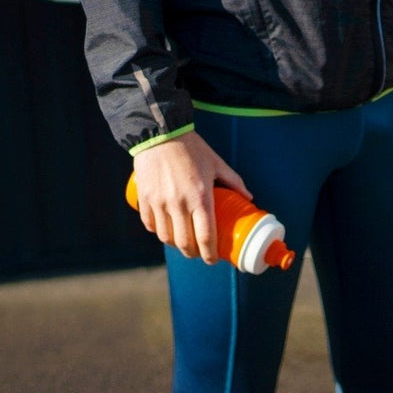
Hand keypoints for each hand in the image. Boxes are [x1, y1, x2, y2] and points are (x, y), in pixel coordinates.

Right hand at [131, 133, 250, 263]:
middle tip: (198, 254)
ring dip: (175, 245)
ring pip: (166, 237)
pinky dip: (157, 232)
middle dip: (193, 253)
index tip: (212, 260)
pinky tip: (164, 231)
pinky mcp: (144, 197)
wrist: (159, 132)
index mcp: (201, 198)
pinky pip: (149, 223)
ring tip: (182, 244)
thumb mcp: (216, 163)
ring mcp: (159, 202)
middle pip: (185, 242)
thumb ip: (234, 182)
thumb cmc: (191, 148)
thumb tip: (248, 198)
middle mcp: (179, 204)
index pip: (206, 237)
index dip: (210, 254)